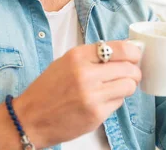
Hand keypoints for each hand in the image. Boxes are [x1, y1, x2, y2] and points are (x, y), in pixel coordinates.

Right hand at [14, 41, 141, 147]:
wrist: (30, 118)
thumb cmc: (47, 90)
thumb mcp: (65, 63)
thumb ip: (91, 57)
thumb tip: (122, 52)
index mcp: (77, 56)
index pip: (119, 48)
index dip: (132, 52)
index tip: (135, 55)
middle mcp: (85, 74)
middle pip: (128, 68)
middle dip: (134, 71)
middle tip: (131, 73)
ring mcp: (92, 95)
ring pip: (128, 86)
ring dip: (128, 86)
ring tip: (119, 87)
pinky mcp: (96, 114)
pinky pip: (119, 103)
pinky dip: (116, 101)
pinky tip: (103, 100)